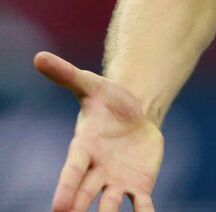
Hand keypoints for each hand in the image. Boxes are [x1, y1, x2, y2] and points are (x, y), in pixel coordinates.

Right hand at [35, 52, 162, 211]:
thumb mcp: (91, 84)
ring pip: (109, 205)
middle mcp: (95, 171)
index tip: (58, 208)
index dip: (66, 188)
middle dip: (79, 207)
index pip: (72, 171)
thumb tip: (38, 56)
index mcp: (83, 149)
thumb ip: (66, 75)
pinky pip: (140, 204)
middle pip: (85, 193)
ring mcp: (116, 181)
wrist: (135, 113)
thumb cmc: (107, 101)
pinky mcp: (138, 185)